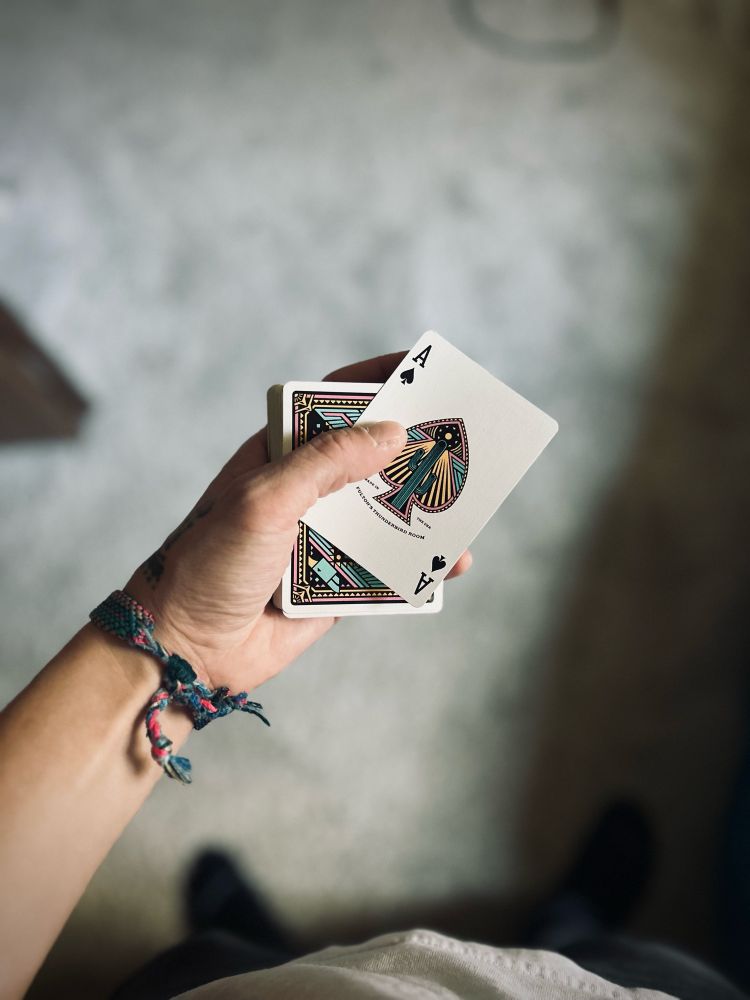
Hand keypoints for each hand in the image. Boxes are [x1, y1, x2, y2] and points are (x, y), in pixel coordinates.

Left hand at [125, 352, 471, 693]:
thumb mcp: (263, 500)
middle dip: (415, 447)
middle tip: (461, 437)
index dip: (377, 380)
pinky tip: (450, 565)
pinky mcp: (338, 583)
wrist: (186, 649)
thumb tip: (390, 432)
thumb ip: (325, 463)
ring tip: (467, 501)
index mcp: (280, 456)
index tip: (423, 367)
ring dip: (424, 509)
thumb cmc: (208, 564)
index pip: (334, 404)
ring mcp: (324, 536)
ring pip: (386, 513)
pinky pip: (388, 568)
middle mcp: (306, 490)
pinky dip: (418, 566)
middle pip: (371, 457)